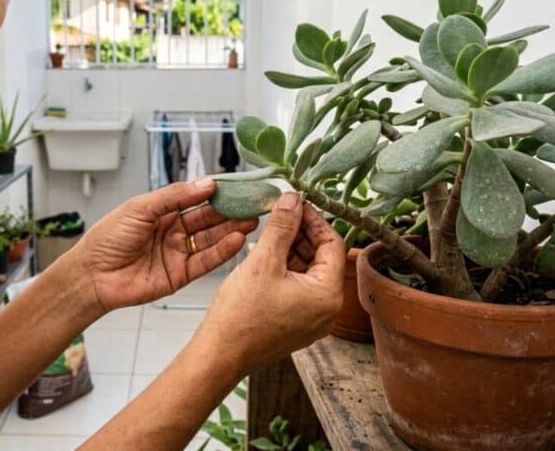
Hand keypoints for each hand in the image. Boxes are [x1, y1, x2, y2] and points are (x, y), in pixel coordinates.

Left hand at [69, 178, 258, 311]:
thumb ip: (175, 196)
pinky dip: (222, 251)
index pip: (197, 197)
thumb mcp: (140, 208)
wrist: (93, 275)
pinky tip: (237, 240)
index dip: (218, 192)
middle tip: (254, 203)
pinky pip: (206, 261)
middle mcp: (173, 230)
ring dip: (232, 229)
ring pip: (211, 239)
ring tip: (252, 220)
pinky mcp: (180, 275)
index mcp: (163, 211)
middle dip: (231, 210)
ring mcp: (178, 253)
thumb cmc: (108, 238)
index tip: (240, 185)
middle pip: (208, 218)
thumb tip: (207, 183)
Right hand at [194, 192, 345, 374]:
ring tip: (269, 235)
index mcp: (327, 295)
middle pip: (322, 258)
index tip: (296, 206)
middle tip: (280, 216)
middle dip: (301, 234)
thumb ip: (281, 227)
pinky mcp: (296, 324)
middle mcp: (326, 310)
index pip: (333, 245)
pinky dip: (286, 269)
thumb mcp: (262, 261)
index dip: (314, 220)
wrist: (220, 354)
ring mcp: (312, 319)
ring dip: (292, 250)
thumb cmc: (240, 316)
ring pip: (309, 273)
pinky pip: (299, 288)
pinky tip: (265, 257)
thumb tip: (292, 199)